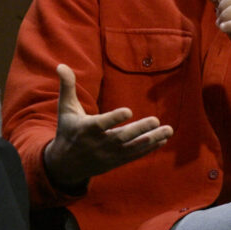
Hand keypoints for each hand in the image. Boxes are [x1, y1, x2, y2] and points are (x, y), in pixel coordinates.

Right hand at [43, 64, 172, 188]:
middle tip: (156, 120)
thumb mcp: (65, 109)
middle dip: (139, 130)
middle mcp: (97, 144)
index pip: (100, 124)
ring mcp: (108, 155)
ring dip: (151, 140)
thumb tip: (61, 65)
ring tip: (168, 130)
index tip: (129, 110)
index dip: (114, 118)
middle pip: (121, 138)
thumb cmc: (68, 130)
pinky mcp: (115, 162)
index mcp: (84, 130)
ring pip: (132, 148)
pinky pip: (134, 155)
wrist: (65, 164)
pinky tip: (163, 139)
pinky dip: (149, 148)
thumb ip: (67, 87)